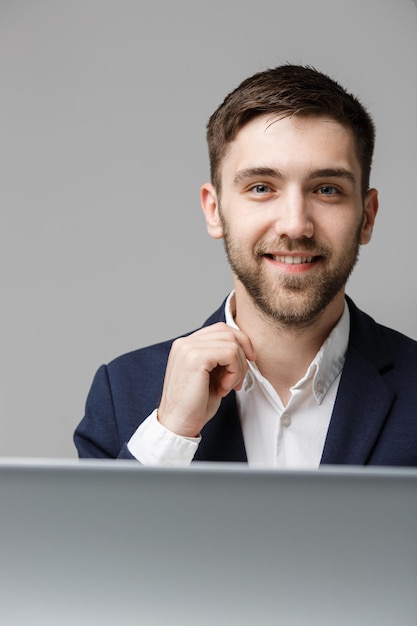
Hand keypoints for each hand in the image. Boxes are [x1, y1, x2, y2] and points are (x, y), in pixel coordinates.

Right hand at [157, 323, 255, 437]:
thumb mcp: (211, 375)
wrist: (178, 424)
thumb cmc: (195, 405)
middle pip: (228, 332)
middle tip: (238, 379)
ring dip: (238, 367)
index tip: (248, 362)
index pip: (221, 329)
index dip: (240, 343)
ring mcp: (188, 348)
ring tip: (229, 386)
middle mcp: (185, 342)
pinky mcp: (195, 358)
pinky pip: (230, 354)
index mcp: (187, 345)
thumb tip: (244, 349)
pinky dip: (234, 372)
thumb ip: (221, 358)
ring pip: (232, 343)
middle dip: (242, 355)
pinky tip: (224, 388)